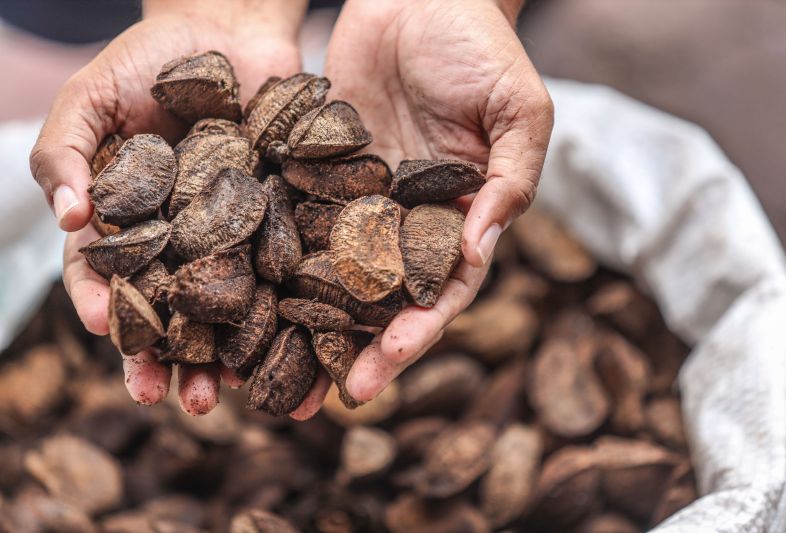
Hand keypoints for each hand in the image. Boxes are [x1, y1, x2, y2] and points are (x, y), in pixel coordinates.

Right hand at [32, 2, 304, 414]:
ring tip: (225, 395)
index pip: (110, 277)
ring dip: (224, 356)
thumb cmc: (149, 61)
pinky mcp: (283, 224)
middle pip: (171, 311)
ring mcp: (235, 236)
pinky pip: (286, 274)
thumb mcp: (91, 98)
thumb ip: (66, 152)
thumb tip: (69, 216)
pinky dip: (288, 314)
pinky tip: (291, 349)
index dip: (105, 304)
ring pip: (229, 309)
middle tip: (167, 398)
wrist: (228, 31)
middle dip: (165, 357)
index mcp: (130, 223)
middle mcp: (183, 241)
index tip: (106, 331)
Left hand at [291, 0, 552, 418]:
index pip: (439, 292)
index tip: (379, 370)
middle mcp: (405, 221)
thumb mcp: (519, 109)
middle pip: (378, 300)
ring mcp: (358, 199)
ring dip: (302, 323)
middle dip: (350, 349)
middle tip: (316, 400)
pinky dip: (268, 258)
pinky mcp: (314, 170)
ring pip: (329, 273)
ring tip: (266, 372)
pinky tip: (239, 292)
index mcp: (458, 219)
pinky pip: (290, 218)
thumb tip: (479, 246)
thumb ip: (511, 178)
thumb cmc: (482, 45)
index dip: (413, 334)